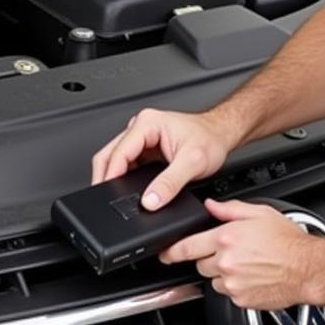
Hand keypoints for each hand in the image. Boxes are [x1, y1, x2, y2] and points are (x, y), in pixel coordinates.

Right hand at [91, 108, 234, 209]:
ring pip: (115, 160)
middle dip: (105, 178)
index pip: (119, 152)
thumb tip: (150, 200)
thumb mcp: (193, 163)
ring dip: (114, 178)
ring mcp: (140, 139)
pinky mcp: (144, 150)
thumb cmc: (210, 140)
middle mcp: (140, 127)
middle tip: (103, 199)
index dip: (110, 175)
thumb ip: (170, 183)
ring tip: (117, 196)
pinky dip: (124, 179)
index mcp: (147, 123)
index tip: (106, 192)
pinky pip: (126, 165)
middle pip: (109, 155)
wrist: (221, 135)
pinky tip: (128, 190)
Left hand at [160, 198, 318, 309]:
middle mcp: (225, 261)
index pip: (186, 247)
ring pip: (213, 279)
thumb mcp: (259, 213)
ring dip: (222, 273)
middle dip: (210, 258)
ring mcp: (232, 283)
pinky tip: (252, 276)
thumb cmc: (289, 241)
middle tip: (232, 252)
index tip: (164, 254)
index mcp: (226, 238)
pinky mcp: (240, 299)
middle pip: (200, 264)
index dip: (171, 251)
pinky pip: (228, 293)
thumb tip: (211, 206)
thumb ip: (229, 210)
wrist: (308, 269)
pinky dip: (235, 287)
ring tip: (246, 265)